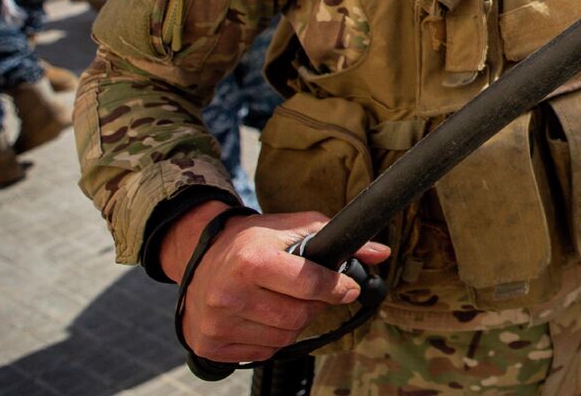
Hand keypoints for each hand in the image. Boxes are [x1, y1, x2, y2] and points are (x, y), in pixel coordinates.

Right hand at [163, 201, 390, 362]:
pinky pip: (264, 352)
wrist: (199, 259)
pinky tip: (264, 317)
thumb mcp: (292, 229)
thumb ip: (336, 239)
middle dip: (315, 305)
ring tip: (284, 301)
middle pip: (299, 316)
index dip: (336, 287)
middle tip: (310, 293)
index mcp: (252, 260)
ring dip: (296, 322)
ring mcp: (218, 322)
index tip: (348, 288)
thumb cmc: (252, 243)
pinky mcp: (211, 345)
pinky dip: (274, 337)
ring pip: (284, 337)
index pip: (309, 283)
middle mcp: (230, 293)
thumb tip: (381, 253)